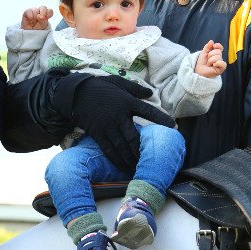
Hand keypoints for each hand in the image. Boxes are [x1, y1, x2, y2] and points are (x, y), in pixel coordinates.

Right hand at [21, 6, 52, 29]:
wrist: (29, 32)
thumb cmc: (37, 28)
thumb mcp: (42, 26)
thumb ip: (43, 20)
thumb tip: (40, 16)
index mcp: (46, 14)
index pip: (50, 11)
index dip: (49, 13)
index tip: (47, 17)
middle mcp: (40, 11)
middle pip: (43, 7)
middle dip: (43, 13)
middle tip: (41, 18)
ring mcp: (34, 10)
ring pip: (35, 10)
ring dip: (35, 18)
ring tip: (33, 23)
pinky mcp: (27, 11)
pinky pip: (29, 11)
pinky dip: (30, 17)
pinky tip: (30, 21)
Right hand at [53, 74, 174, 171]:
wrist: (77, 93)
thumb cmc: (101, 87)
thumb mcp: (119, 83)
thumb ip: (136, 89)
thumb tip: (150, 93)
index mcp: (127, 102)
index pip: (148, 111)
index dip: (161, 119)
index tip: (173, 126)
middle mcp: (119, 116)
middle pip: (133, 137)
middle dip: (143, 149)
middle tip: (153, 158)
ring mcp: (107, 127)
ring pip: (122, 147)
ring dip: (131, 158)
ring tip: (140, 166)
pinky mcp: (98, 134)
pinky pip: (108, 150)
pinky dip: (117, 160)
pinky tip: (124, 166)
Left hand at [195, 40, 226, 77]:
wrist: (199, 71)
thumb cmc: (201, 63)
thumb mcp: (203, 53)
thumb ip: (207, 47)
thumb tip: (212, 41)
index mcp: (215, 54)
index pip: (220, 48)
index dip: (218, 45)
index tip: (214, 46)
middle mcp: (219, 58)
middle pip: (218, 51)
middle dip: (210, 55)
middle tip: (207, 60)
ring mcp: (220, 64)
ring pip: (218, 57)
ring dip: (211, 60)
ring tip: (208, 64)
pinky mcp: (221, 69)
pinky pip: (223, 63)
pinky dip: (217, 63)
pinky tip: (213, 65)